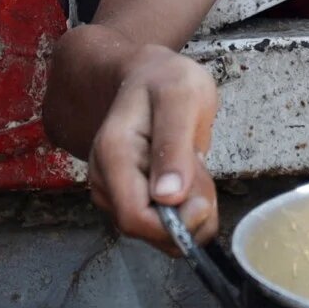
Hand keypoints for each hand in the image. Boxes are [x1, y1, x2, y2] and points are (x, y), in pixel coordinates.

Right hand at [87, 46, 220, 255]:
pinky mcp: (128, 198)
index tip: (204, 201)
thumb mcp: (182, 98)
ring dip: (189, 212)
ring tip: (195, 166)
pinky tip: (190, 179)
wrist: (149, 75)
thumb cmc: (166, 80)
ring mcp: (114, 192)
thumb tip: (168, 197)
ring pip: (158, 232)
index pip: (135, 218)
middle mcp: (104, 180)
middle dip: (187, 216)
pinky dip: (185, 210)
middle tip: (202, 171)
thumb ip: (175, 145)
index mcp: (113, 155)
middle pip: (147, 230)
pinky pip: (161, 224)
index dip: (174, 224)